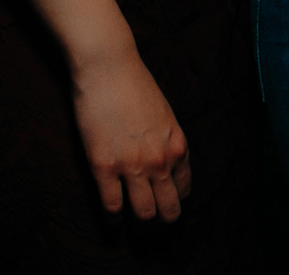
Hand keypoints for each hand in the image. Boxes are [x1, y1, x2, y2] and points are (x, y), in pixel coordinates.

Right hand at [72, 56, 191, 220]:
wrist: (108, 66)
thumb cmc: (135, 84)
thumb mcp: (165, 114)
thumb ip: (167, 141)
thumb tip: (165, 164)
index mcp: (178, 146)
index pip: (184, 189)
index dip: (175, 200)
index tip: (165, 201)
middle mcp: (160, 160)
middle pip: (169, 210)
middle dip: (163, 220)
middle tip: (153, 221)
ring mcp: (132, 165)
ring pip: (144, 214)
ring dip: (139, 222)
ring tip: (131, 221)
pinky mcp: (104, 166)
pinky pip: (112, 207)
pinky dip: (113, 217)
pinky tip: (112, 214)